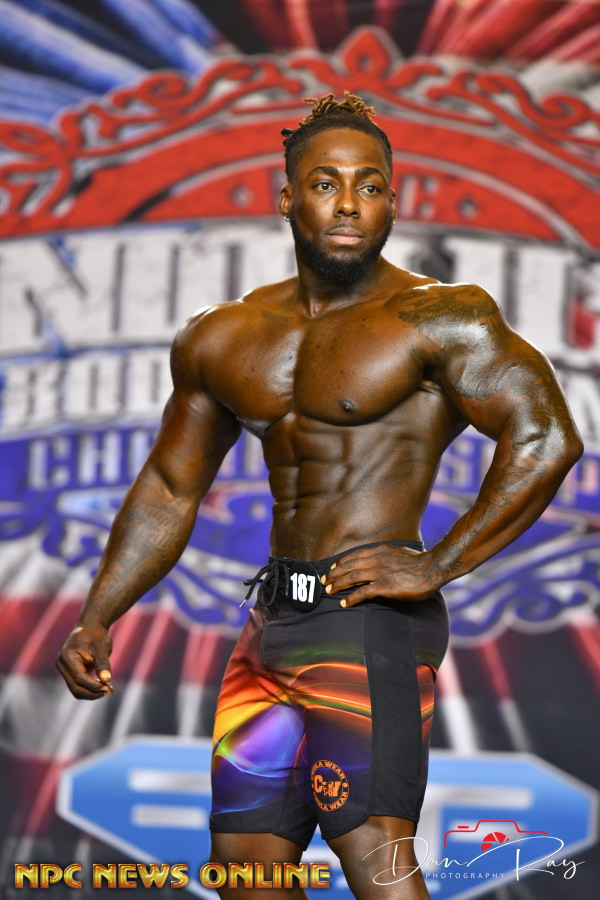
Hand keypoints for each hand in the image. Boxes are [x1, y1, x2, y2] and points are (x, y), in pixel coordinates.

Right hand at [56, 622, 113, 699]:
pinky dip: (89, 689)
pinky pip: (77, 685)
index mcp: (67, 656)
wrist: (90, 626)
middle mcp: (62, 664)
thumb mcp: (102, 646)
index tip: (109, 687)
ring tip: (108, 689)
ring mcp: (64, 669)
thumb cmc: (96, 635)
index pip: (79, 678)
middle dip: (93, 692)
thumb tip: (107, 680)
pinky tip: (103, 686)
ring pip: (75, 689)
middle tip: (110, 690)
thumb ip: (103, 663)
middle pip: (75, 687)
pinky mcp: (69, 672)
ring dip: (91, 693)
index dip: (94, 685)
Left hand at [321, 545, 442, 606]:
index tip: (332, 568)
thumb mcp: (399, 552)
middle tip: (324, 581)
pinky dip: (351, 598)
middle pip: (349, 566)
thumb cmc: (419, 562)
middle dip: (334, 574)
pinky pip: (363, 592)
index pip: (354, 555)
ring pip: (352, 577)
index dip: (340, 562)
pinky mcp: (385, 586)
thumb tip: (380, 559)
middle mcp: (377, 560)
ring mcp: (380, 573)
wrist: (432, 568)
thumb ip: (386, 555)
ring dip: (338, 585)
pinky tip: (344, 603)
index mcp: (380, 550)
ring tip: (329, 592)